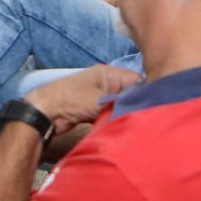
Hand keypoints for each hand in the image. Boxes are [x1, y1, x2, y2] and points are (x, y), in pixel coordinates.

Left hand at [24, 63, 140, 134]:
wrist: (45, 113)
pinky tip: (124, 127)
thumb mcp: (99, 99)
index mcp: (109, 73)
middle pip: (131, 93)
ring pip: (122, 105)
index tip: (155, 107)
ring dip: (126, 113)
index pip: (137, 80)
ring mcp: (101, 96)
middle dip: (137, 105)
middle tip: (147, 118)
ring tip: (138, 124)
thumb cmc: (71, 101)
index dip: (147, 93)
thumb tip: (141, 106)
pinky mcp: (96, 109)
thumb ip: (121, 101)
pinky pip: (113, 113)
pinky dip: (117, 119)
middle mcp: (107, 83)